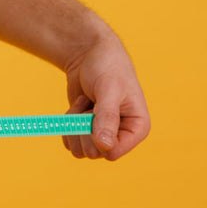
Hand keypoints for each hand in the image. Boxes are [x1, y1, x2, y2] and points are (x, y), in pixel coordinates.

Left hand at [62, 15, 149, 160]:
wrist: (89, 53)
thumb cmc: (107, 66)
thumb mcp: (108, 89)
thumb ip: (107, 117)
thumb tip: (105, 146)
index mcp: (138, 128)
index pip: (113, 153)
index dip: (96, 137)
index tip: (94, 112)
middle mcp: (122, 136)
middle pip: (94, 153)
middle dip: (84, 127)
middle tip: (89, 105)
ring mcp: (103, 135)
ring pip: (80, 151)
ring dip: (75, 125)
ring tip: (86, 102)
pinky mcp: (87, 132)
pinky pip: (70, 143)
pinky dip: (68, 124)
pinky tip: (80, 105)